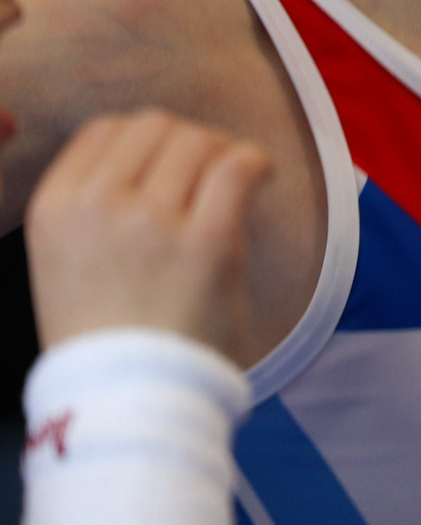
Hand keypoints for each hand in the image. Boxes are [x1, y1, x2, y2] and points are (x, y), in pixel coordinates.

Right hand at [24, 112, 265, 362]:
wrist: (128, 398)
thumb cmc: (106, 337)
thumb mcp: (65, 261)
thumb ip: (95, 205)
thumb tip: (153, 153)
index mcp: (54, 207)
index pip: (104, 129)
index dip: (146, 139)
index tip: (172, 165)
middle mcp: (95, 204)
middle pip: (156, 126)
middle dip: (190, 142)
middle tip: (211, 176)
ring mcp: (149, 220)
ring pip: (199, 141)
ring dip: (224, 155)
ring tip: (236, 185)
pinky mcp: (205, 241)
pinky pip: (238, 167)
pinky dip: (256, 164)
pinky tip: (262, 181)